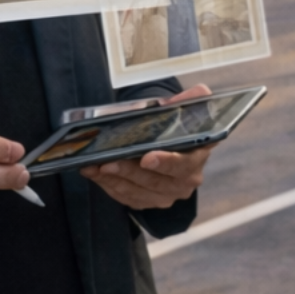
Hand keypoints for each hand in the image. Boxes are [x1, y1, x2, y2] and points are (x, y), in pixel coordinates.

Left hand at [82, 84, 214, 210]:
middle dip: (128, 171)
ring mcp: (166, 196)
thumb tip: (199, 91)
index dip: (165, 162)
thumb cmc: (176, 129)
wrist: (171, 148)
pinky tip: (94, 174)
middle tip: (107, 162)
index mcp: (197, 159)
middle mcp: (184, 182)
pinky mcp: (147, 202)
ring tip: (94, 167)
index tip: (147, 158)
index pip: (182, 164)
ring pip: (136, 192)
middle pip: (154, 181)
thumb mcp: (184, 113)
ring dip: (113, 180)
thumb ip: (190, 102)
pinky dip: (108, 186)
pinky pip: (125, 198)